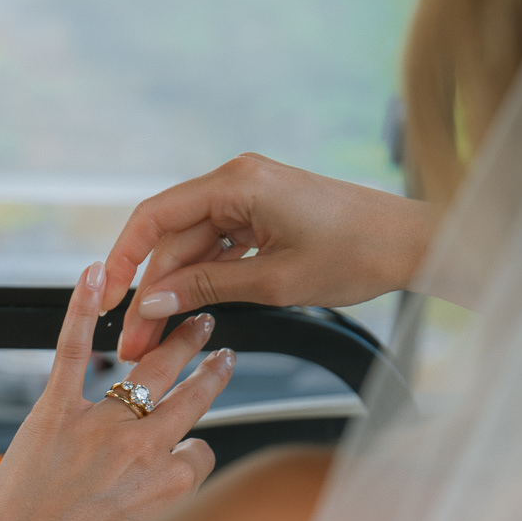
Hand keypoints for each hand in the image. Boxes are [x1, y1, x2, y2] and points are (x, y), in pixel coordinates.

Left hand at [0, 263, 233, 520]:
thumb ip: (164, 516)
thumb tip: (169, 503)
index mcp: (172, 487)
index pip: (201, 451)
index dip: (191, 451)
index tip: (184, 452)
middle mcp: (144, 450)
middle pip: (191, 397)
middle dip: (210, 369)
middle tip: (221, 349)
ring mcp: (102, 425)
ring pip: (151, 370)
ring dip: (176, 341)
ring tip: (192, 323)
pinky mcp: (55, 412)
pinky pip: (74, 351)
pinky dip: (81, 310)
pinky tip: (93, 277)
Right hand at [104, 154, 435, 362]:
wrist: (413, 244)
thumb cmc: (358, 253)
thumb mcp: (274, 280)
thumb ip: (207, 288)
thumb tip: (152, 302)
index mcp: (237, 183)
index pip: (156, 216)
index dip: (124, 258)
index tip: (108, 296)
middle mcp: (237, 181)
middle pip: (173, 238)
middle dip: (151, 290)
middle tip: (135, 339)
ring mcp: (250, 196)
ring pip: (193, 247)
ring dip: (175, 290)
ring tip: (156, 336)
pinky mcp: (263, 213)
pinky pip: (218, 245)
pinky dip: (204, 278)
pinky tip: (189, 311)